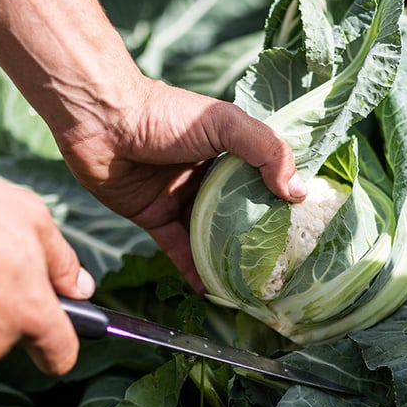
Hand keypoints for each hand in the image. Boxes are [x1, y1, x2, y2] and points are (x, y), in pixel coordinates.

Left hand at [53, 77, 304, 290]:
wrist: (102, 121)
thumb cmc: (165, 114)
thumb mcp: (224, 123)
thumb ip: (265, 150)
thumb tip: (297, 192)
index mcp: (228, 150)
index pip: (264, 178)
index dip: (283, 201)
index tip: (304, 228)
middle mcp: (207, 176)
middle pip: (239, 212)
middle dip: (258, 238)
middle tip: (282, 268)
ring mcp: (181, 198)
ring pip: (210, 235)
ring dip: (228, 260)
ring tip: (253, 287)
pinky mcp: (154, 217)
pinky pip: (179, 249)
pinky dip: (194, 271)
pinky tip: (213, 292)